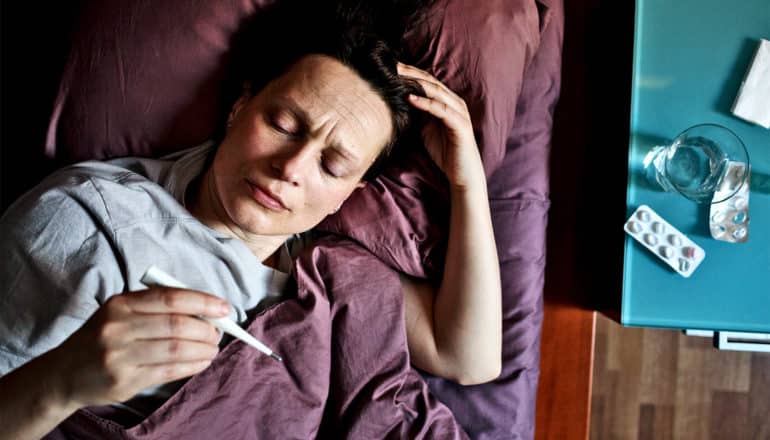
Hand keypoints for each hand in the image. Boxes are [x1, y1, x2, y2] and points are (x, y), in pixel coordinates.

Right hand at [50, 287, 230, 406]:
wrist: (64, 373)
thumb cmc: (102, 337)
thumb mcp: (120, 312)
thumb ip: (156, 307)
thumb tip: (205, 309)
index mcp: (120, 303)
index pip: (171, 298)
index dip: (204, 301)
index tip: (225, 308)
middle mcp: (117, 327)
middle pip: (177, 325)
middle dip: (207, 328)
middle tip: (218, 332)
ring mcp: (119, 356)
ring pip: (176, 349)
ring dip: (204, 349)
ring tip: (213, 348)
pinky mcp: (124, 380)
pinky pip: (169, 371)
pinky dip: (193, 365)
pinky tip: (202, 362)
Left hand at [397, 62, 484, 189]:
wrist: (462, 174)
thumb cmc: (444, 152)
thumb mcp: (425, 129)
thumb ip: (417, 114)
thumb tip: (397, 103)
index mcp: (446, 102)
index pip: (426, 81)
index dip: (409, 73)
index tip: (389, 66)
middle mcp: (454, 102)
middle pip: (430, 81)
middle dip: (410, 73)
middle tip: (390, 65)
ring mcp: (459, 112)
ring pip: (436, 92)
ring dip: (416, 83)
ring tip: (398, 76)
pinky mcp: (460, 124)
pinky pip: (441, 110)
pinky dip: (425, 103)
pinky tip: (410, 98)